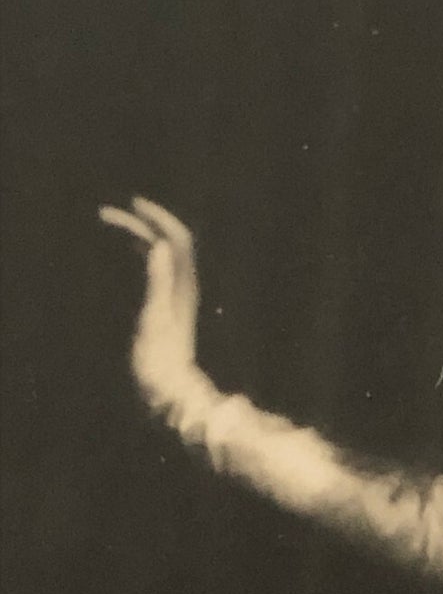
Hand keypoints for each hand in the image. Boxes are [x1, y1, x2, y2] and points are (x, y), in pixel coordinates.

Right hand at [98, 196, 211, 418]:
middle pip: (168, 244)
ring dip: (140, 236)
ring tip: (112, 224)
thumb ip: (158, 282)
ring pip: (162, 255)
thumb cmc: (161, 359)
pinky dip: (141, 254)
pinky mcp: (167, 306)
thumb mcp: (156, 318)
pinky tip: (129, 252)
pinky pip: (156, 270)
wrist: (171, 390)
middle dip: (143, 223)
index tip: (135, 203)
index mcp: (183, 284)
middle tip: (108, 213)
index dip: (160, 218)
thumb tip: (160, 245)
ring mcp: (177, 295)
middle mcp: (184, 285)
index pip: (178, 240)